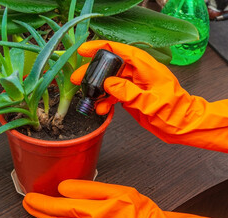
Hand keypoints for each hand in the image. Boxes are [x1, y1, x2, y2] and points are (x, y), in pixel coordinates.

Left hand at [23, 179, 227, 217]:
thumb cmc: (136, 214)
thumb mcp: (114, 192)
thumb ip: (86, 189)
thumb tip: (63, 187)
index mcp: (86, 214)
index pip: (54, 207)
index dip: (38, 202)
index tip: (28, 197)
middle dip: (38, 211)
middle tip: (28, 203)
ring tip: (38, 212)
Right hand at [71, 40, 227, 152]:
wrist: (183, 126)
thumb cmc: (174, 112)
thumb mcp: (151, 102)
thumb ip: (128, 92)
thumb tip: (108, 84)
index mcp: (145, 67)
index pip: (119, 50)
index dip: (100, 48)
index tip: (83, 51)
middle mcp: (138, 73)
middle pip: (110, 66)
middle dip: (92, 72)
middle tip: (77, 80)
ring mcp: (134, 85)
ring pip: (109, 82)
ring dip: (98, 90)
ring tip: (89, 100)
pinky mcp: (131, 96)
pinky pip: (113, 94)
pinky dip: (105, 101)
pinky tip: (101, 109)